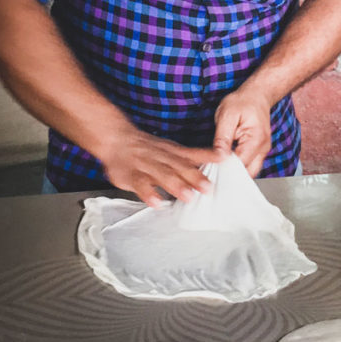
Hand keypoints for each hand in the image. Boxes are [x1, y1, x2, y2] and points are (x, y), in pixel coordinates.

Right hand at [99, 124, 217, 206]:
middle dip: (194, 177)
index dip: (208, 157)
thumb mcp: (171, 148)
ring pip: (162, 175)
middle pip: (179, 166)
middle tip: (209, 188)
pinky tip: (157, 203)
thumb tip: (218, 162)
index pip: (192, 154)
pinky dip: (148, 194)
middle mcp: (161, 157)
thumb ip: (192, 158)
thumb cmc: (147, 147)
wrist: (116, 138)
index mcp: (172, 151)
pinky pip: (140, 185)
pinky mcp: (131, 176)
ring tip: (188, 196)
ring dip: (175, 185)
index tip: (225, 160)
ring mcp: (146, 166)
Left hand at [213, 86, 271, 177]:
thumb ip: (222, 138)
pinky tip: (225, 163)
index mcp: (256, 140)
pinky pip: (248, 165)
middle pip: (246, 174)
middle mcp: (263, 149)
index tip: (210, 169)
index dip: (224, 169)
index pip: (240, 165)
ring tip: (218, 168)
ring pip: (248, 171)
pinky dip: (237, 166)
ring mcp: (262, 151)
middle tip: (212, 172)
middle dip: (230, 176)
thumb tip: (218, 157)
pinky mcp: (258, 151)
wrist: (257, 95)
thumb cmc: (243, 101)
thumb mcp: (227, 115)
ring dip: (234, 172)